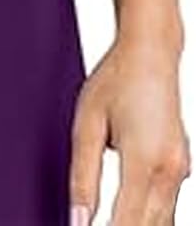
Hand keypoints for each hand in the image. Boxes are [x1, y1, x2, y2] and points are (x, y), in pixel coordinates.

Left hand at [69, 35, 191, 223]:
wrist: (151, 51)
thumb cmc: (117, 79)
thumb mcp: (87, 124)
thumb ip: (83, 177)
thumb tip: (78, 220)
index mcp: (144, 160)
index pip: (126, 223)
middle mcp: (169, 169)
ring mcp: (180, 169)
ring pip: (162, 223)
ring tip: (112, 221)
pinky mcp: (182, 167)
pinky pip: (167, 207)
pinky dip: (149, 220)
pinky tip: (129, 218)